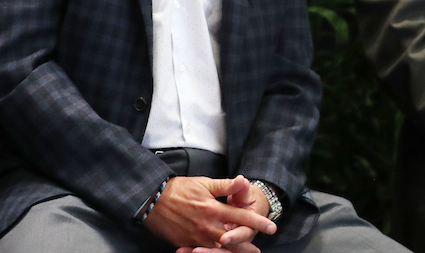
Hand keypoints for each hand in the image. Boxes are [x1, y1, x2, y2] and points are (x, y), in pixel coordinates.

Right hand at [144, 175, 275, 248]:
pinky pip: (204, 252)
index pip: (241, 216)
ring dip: (233, 251)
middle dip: (247, 245)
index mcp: (214, 209)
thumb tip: (243, 180)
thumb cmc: (179, 189)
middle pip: (233, 239)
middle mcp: (208, 226)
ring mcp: (198, 238)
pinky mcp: (188, 243)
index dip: (258, 222)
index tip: (271, 227)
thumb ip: (224, 185)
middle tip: (258, 250)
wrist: (152, 200)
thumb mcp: (203, 183)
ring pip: (220, 249)